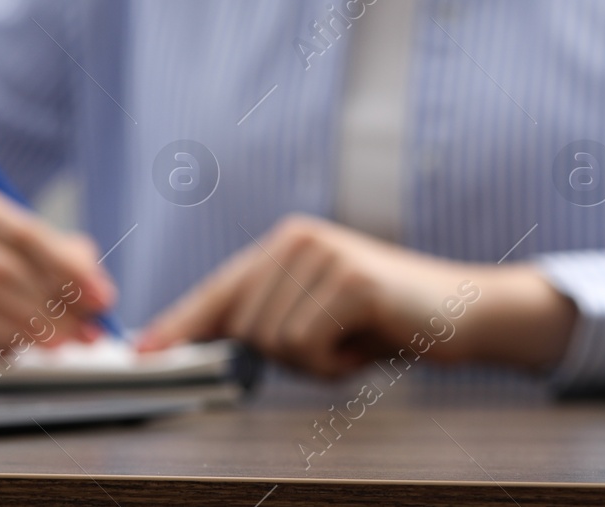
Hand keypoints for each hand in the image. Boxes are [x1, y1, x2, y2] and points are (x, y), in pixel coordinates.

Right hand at [0, 176, 116, 354]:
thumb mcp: (18, 237)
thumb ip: (63, 256)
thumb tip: (97, 293)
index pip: (22, 233)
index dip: (68, 269)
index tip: (102, 297)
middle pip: (0, 274)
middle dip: (53, 308)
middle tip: (86, 331)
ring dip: (29, 334)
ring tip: (60, 341)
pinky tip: (17, 347)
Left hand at [135, 214, 576, 377]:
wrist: (460, 310)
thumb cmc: (384, 321)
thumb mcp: (318, 315)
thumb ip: (267, 322)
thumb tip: (203, 350)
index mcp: (284, 244)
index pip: (219, 290)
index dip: (180, 325)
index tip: (144, 352)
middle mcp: (296, 239)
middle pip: (244, 329)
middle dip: (286, 359)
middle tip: (337, 347)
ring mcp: (322, 255)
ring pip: (273, 343)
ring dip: (314, 363)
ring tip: (354, 341)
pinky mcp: (348, 280)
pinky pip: (306, 347)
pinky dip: (334, 364)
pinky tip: (365, 343)